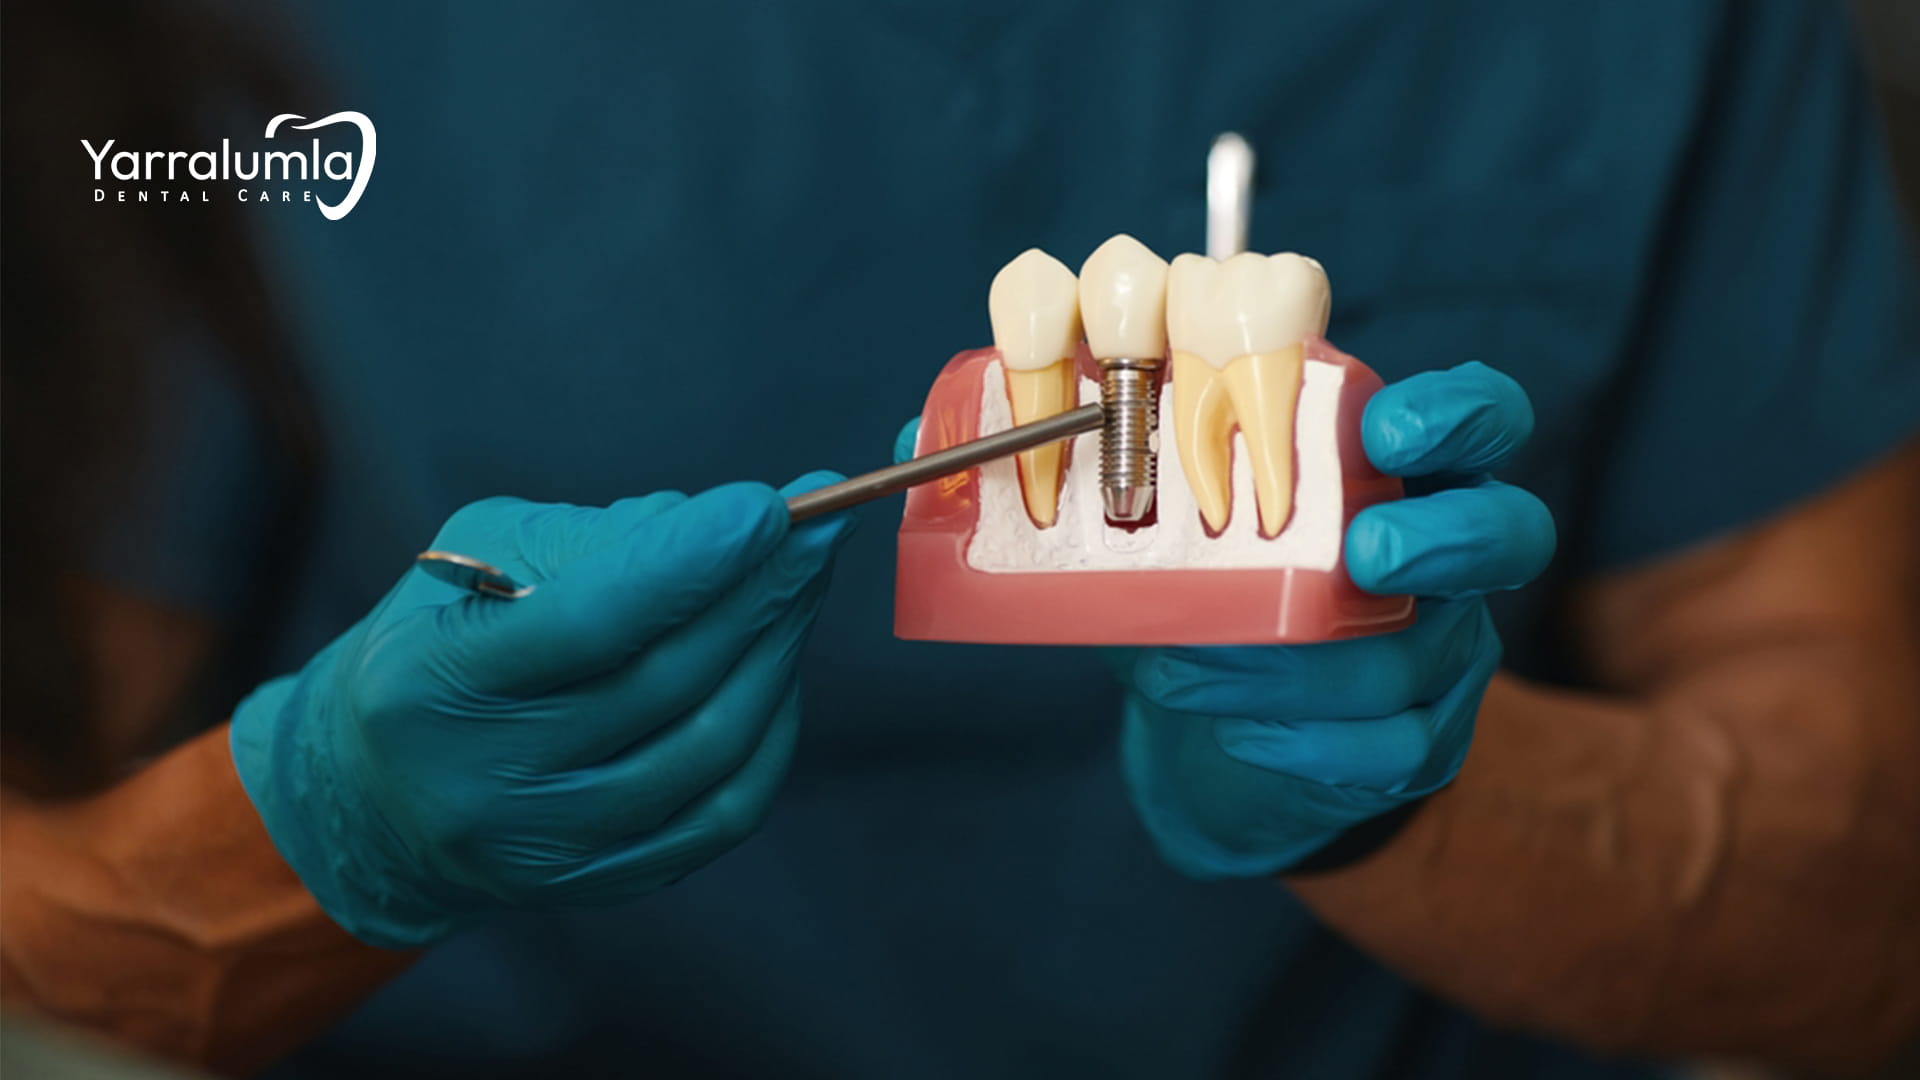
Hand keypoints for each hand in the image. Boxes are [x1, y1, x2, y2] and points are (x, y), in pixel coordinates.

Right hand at [229, 476, 852, 947]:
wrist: (376, 793)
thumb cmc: (442, 640)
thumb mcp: (474, 556)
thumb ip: (588, 538)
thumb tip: (717, 527)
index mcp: (433, 682)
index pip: (588, 622)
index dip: (690, 562)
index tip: (767, 505)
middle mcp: (485, 780)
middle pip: (665, 683)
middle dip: (759, 591)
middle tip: (820, 525)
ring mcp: (548, 845)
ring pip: (709, 748)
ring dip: (777, 652)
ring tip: (803, 581)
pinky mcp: (602, 883)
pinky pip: (723, 811)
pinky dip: (770, 731)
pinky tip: (778, 668)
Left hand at [1115, 362, 1554, 876]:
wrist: (1220, 736)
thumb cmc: (1224, 590)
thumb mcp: (1210, 520)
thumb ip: (1194, 476)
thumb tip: (1116, 447)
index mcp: (1413, 473)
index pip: (1483, 417)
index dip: (1459, 414)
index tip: (1383, 431)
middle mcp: (1452, 557)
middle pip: (1511, 534)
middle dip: (1445, 538)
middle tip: (1367, 550)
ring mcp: (1449, 654)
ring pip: (1410, 657)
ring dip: (1294, 664)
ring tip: (1188, 666)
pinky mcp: (1425, 741)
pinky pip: (1392, 748)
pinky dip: (1307, 742)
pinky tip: (1240, 733)